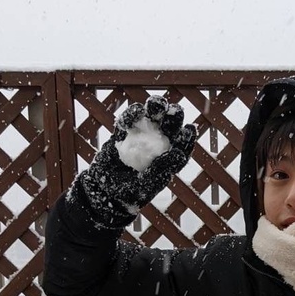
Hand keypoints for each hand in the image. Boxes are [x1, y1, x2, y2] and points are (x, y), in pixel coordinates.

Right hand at [80, 96, 195, 227]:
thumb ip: (161, 169)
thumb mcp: (146, 185)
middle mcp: (157, 146)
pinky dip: (132, 114)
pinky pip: (129, 120)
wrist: (104, 191)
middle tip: (174, 110)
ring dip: (155, 108)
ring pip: (151, 118)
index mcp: (168, 160)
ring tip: (156, 103)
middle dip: (173, 117)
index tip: (190, 128)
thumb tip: (179, 154)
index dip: (186, 138)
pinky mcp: (124, 133)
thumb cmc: (129, 193)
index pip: (181, 146)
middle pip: (169, 127)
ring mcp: (141, 137)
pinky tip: (136, 112)